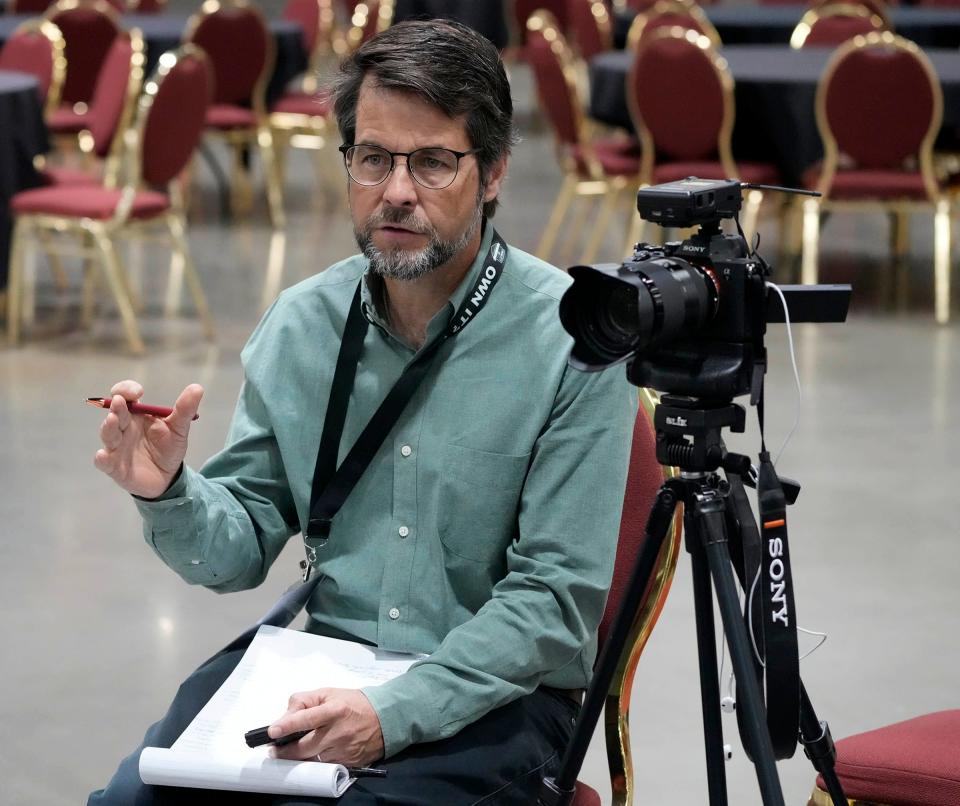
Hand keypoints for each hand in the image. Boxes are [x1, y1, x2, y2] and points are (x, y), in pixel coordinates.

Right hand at [93, 380, 202, 498]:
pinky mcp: (114, 467)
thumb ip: (185, 409)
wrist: (167, 477)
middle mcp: (122, 427)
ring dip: (108, 427)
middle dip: (116, 407)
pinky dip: (102, 458)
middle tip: (120, 401)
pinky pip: (104, 462)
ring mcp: (116, 446)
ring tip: (113, 420)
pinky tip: (102, 455)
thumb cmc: (168, 448)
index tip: (137, 392)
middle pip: (115, 413)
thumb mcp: (179, 428)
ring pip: (108, 434)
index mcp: (136, 414)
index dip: (126, 390)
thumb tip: (197, 387)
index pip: (125, 396)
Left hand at [268, 688, 383, 766]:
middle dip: (285, 751)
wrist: (385, 718)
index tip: (272, 731)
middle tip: (274, 750)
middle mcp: (339, 732)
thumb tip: (286, 715)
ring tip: (290, 753)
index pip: (307, 718)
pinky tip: (312, 756)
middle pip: (305, 747)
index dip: (288, 725)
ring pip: (313, 760)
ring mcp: (344, 750)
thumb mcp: (330, 693)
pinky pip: (325, 767)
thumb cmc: (354, 703)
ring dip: (299, 758)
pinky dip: (315, 762)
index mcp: (335, 710)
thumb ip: (306, 700)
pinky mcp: (349, 763)